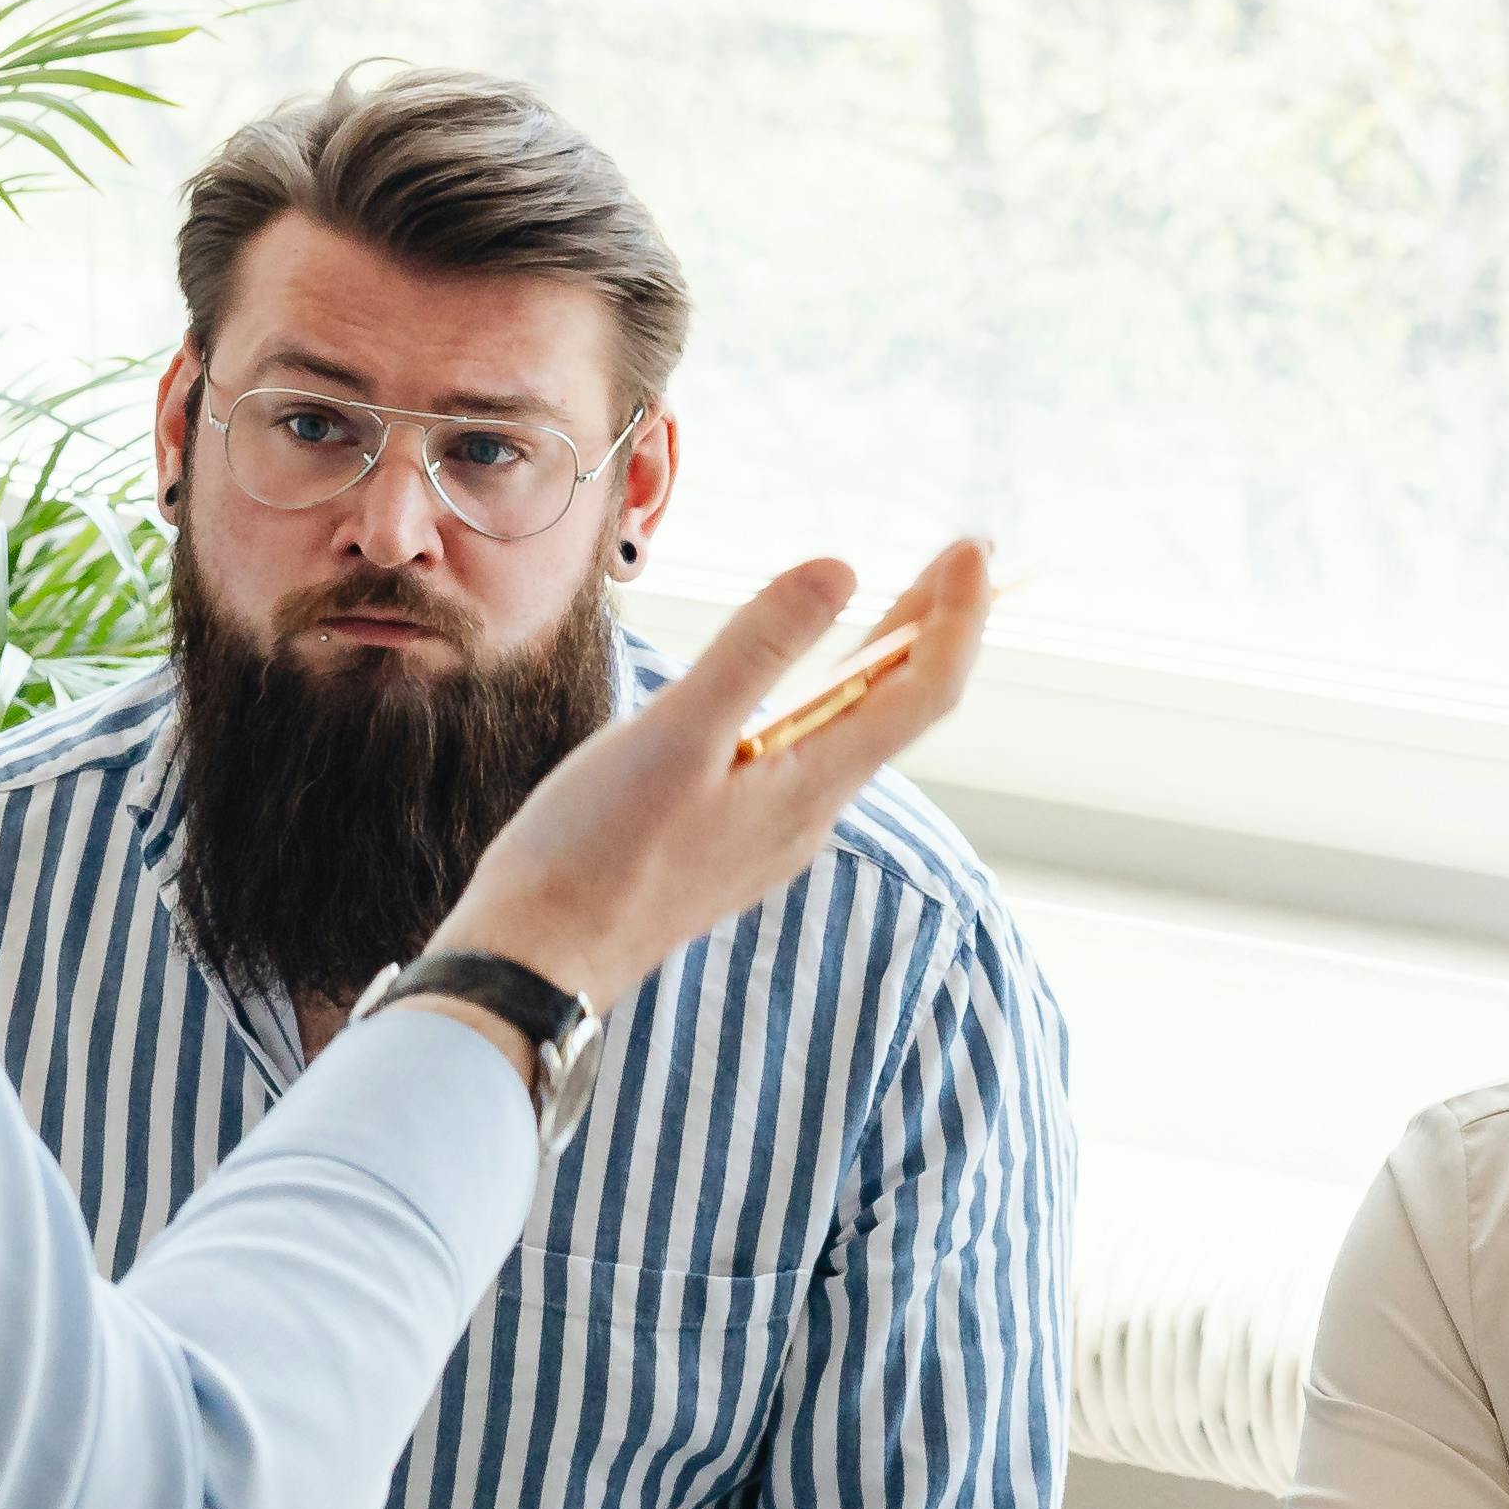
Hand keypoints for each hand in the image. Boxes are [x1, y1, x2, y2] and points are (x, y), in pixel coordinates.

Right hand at [417, 542, 998, 1043]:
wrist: (537, 961)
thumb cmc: (594, 851)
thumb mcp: (676, 732)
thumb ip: (758, 648)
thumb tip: (842, 569)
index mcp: (811, 784)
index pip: (924, 691)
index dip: (958, 614)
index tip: (972, 547)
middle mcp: (811, 814)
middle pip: (900, 710)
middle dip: (936, 627)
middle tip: (963, 556)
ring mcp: (775, 833)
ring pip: (854, 736)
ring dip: (886, 664)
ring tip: (906, 603)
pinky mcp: (736, 842)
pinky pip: (810, 758)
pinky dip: (831, 701)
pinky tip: (806, 687)